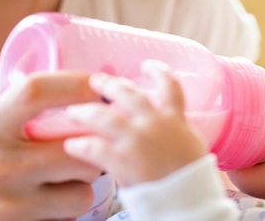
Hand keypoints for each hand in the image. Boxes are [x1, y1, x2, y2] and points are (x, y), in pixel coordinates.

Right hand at [0, 71, 103, 220]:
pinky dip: (71, 208)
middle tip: (94, 141)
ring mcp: (9, 202)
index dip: (75, 83)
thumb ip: (10, 101)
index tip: (98, 84)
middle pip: (76, 143)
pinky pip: (72, 215)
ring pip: (83, 186)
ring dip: (85, 181)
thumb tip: (57, 70)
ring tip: (70, 176)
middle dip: (95, 143)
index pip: (36, 91)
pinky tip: (56, 202)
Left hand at [63, 61, 207, 187]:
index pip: (170, 85)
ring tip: (74, 111)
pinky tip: (71, 145)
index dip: (159, 71)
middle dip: (110, 85)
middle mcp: (154, 123)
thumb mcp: (191, 145)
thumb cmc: (193, 177)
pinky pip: (93, 147)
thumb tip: (166, 124)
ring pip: (104, 117)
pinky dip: (80, 145)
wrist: (189, 199)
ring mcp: (137, 140)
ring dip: (86, 112)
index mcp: (175, 118)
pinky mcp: (121, 160)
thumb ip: (175, 130)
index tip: (147, 65)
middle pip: (128, 94)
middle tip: (96, 81)